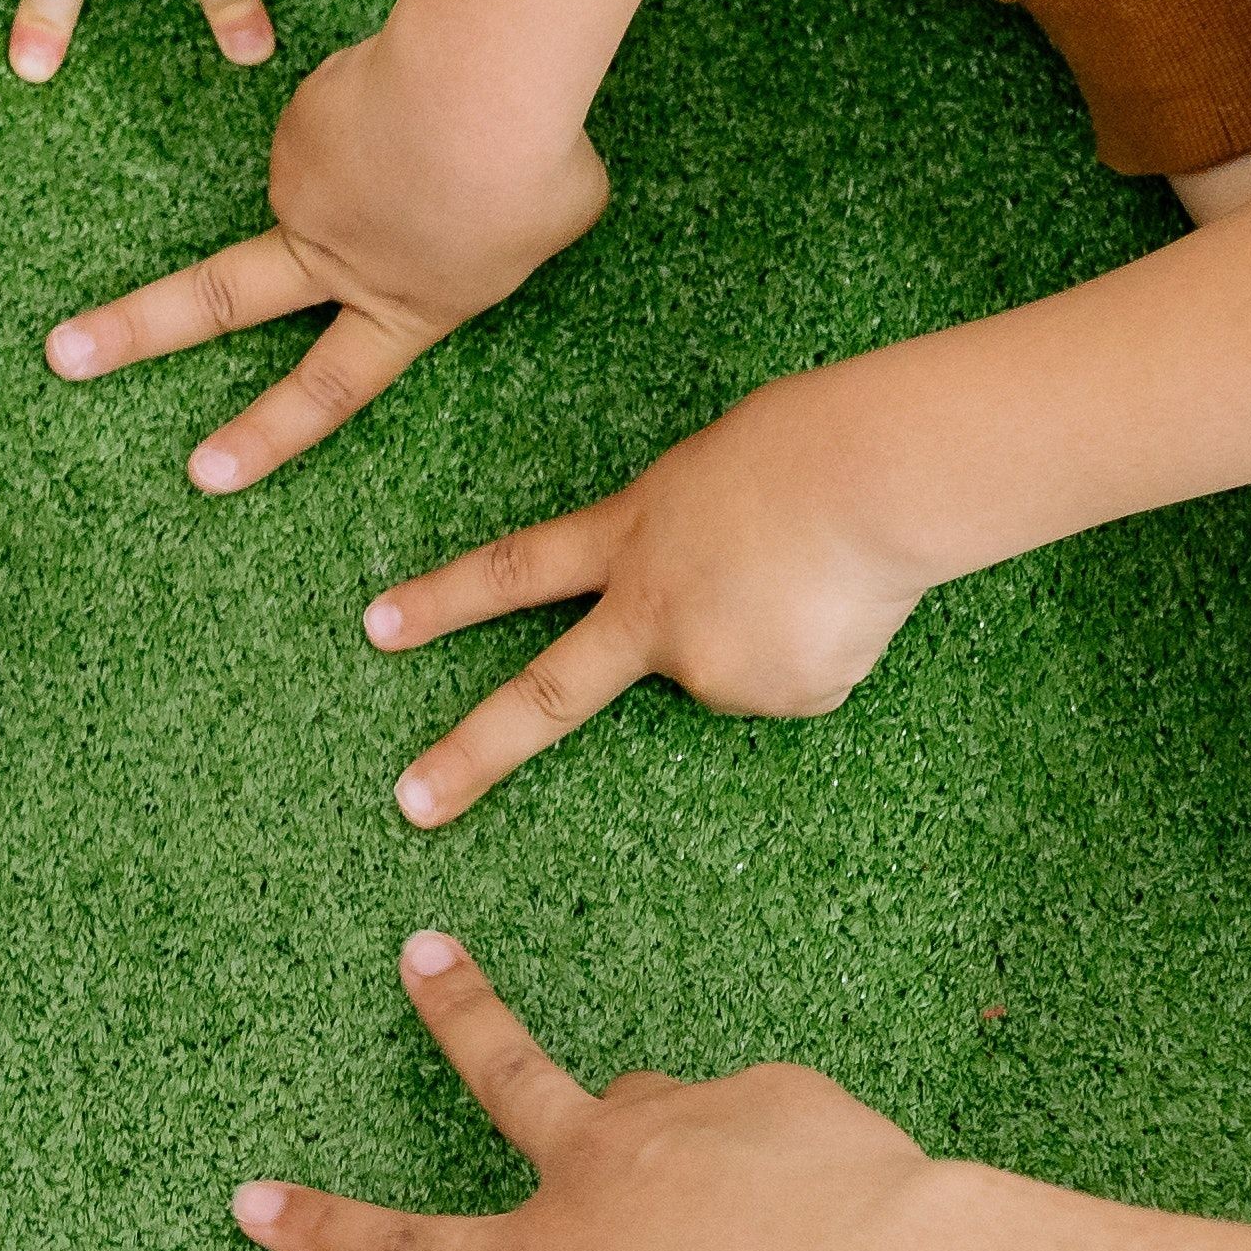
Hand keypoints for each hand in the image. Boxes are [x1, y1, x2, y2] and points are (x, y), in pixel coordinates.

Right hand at [44, 23, 605, 494]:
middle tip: (61, 353)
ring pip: (338, 166)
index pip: (329, 391)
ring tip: (460, 117)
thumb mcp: (549, 225)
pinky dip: (389, 97)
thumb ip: (495, 233)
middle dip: (131, 331)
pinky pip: (348, 107)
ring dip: (388, 141)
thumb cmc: (536, 164)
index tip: (202, 475)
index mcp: (407, 309)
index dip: (265, 436)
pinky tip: (429, 84)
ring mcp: (305, 189)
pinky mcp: (299, 121)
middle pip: (215, 301)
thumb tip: (456, 202)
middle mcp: (335, 260)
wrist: (480, 89)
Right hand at [232, 933, 948, 1250]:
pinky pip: (771, 1132)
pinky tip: (842, 1218)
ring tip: (760, 1224)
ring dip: (687, 1156)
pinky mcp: (772, 1092)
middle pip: (504, 1071)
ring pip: (660, 1116)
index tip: (253, 1200)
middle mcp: (597, 1168)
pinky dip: (794, 1174)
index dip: (325, 1232)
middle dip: (455, 1012)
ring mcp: (681, 1116)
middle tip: (424, 952)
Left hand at [362, 374, 932, 822]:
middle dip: (473, 754)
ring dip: (775, 634)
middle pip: (549, 697)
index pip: (514, 571)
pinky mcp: (777, 698)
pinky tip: (847, 604)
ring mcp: (708, 665)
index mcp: (630, 537)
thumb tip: (707, 601)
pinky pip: (797, 682)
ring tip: (820, 572)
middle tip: (411, 807)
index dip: (444, 600)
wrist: (875, 477)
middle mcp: (651, 613)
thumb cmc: (810, 443)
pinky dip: (822, 650)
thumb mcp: (710, 475)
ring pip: (731, 672)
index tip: (376, 627)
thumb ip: (680, 542)